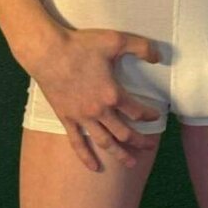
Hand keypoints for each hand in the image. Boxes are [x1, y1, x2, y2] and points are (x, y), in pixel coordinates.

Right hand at [22, 24, 162, 171]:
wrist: (48, 52)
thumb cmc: (81, 45)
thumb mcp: (115, 40)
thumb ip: (140, 46)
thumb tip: (158, 57)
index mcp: (113, 94)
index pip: (137, 111)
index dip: (150, 115)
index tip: (156, 116)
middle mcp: (99, 111)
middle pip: (125, 133)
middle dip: (140, 141)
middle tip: (150, 146)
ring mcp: (82, 117)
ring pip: (105, 142)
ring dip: (120, 154)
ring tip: (131, 163)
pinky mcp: (66, 118)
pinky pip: (77, 143)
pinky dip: (86, 157)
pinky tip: (95, 167)